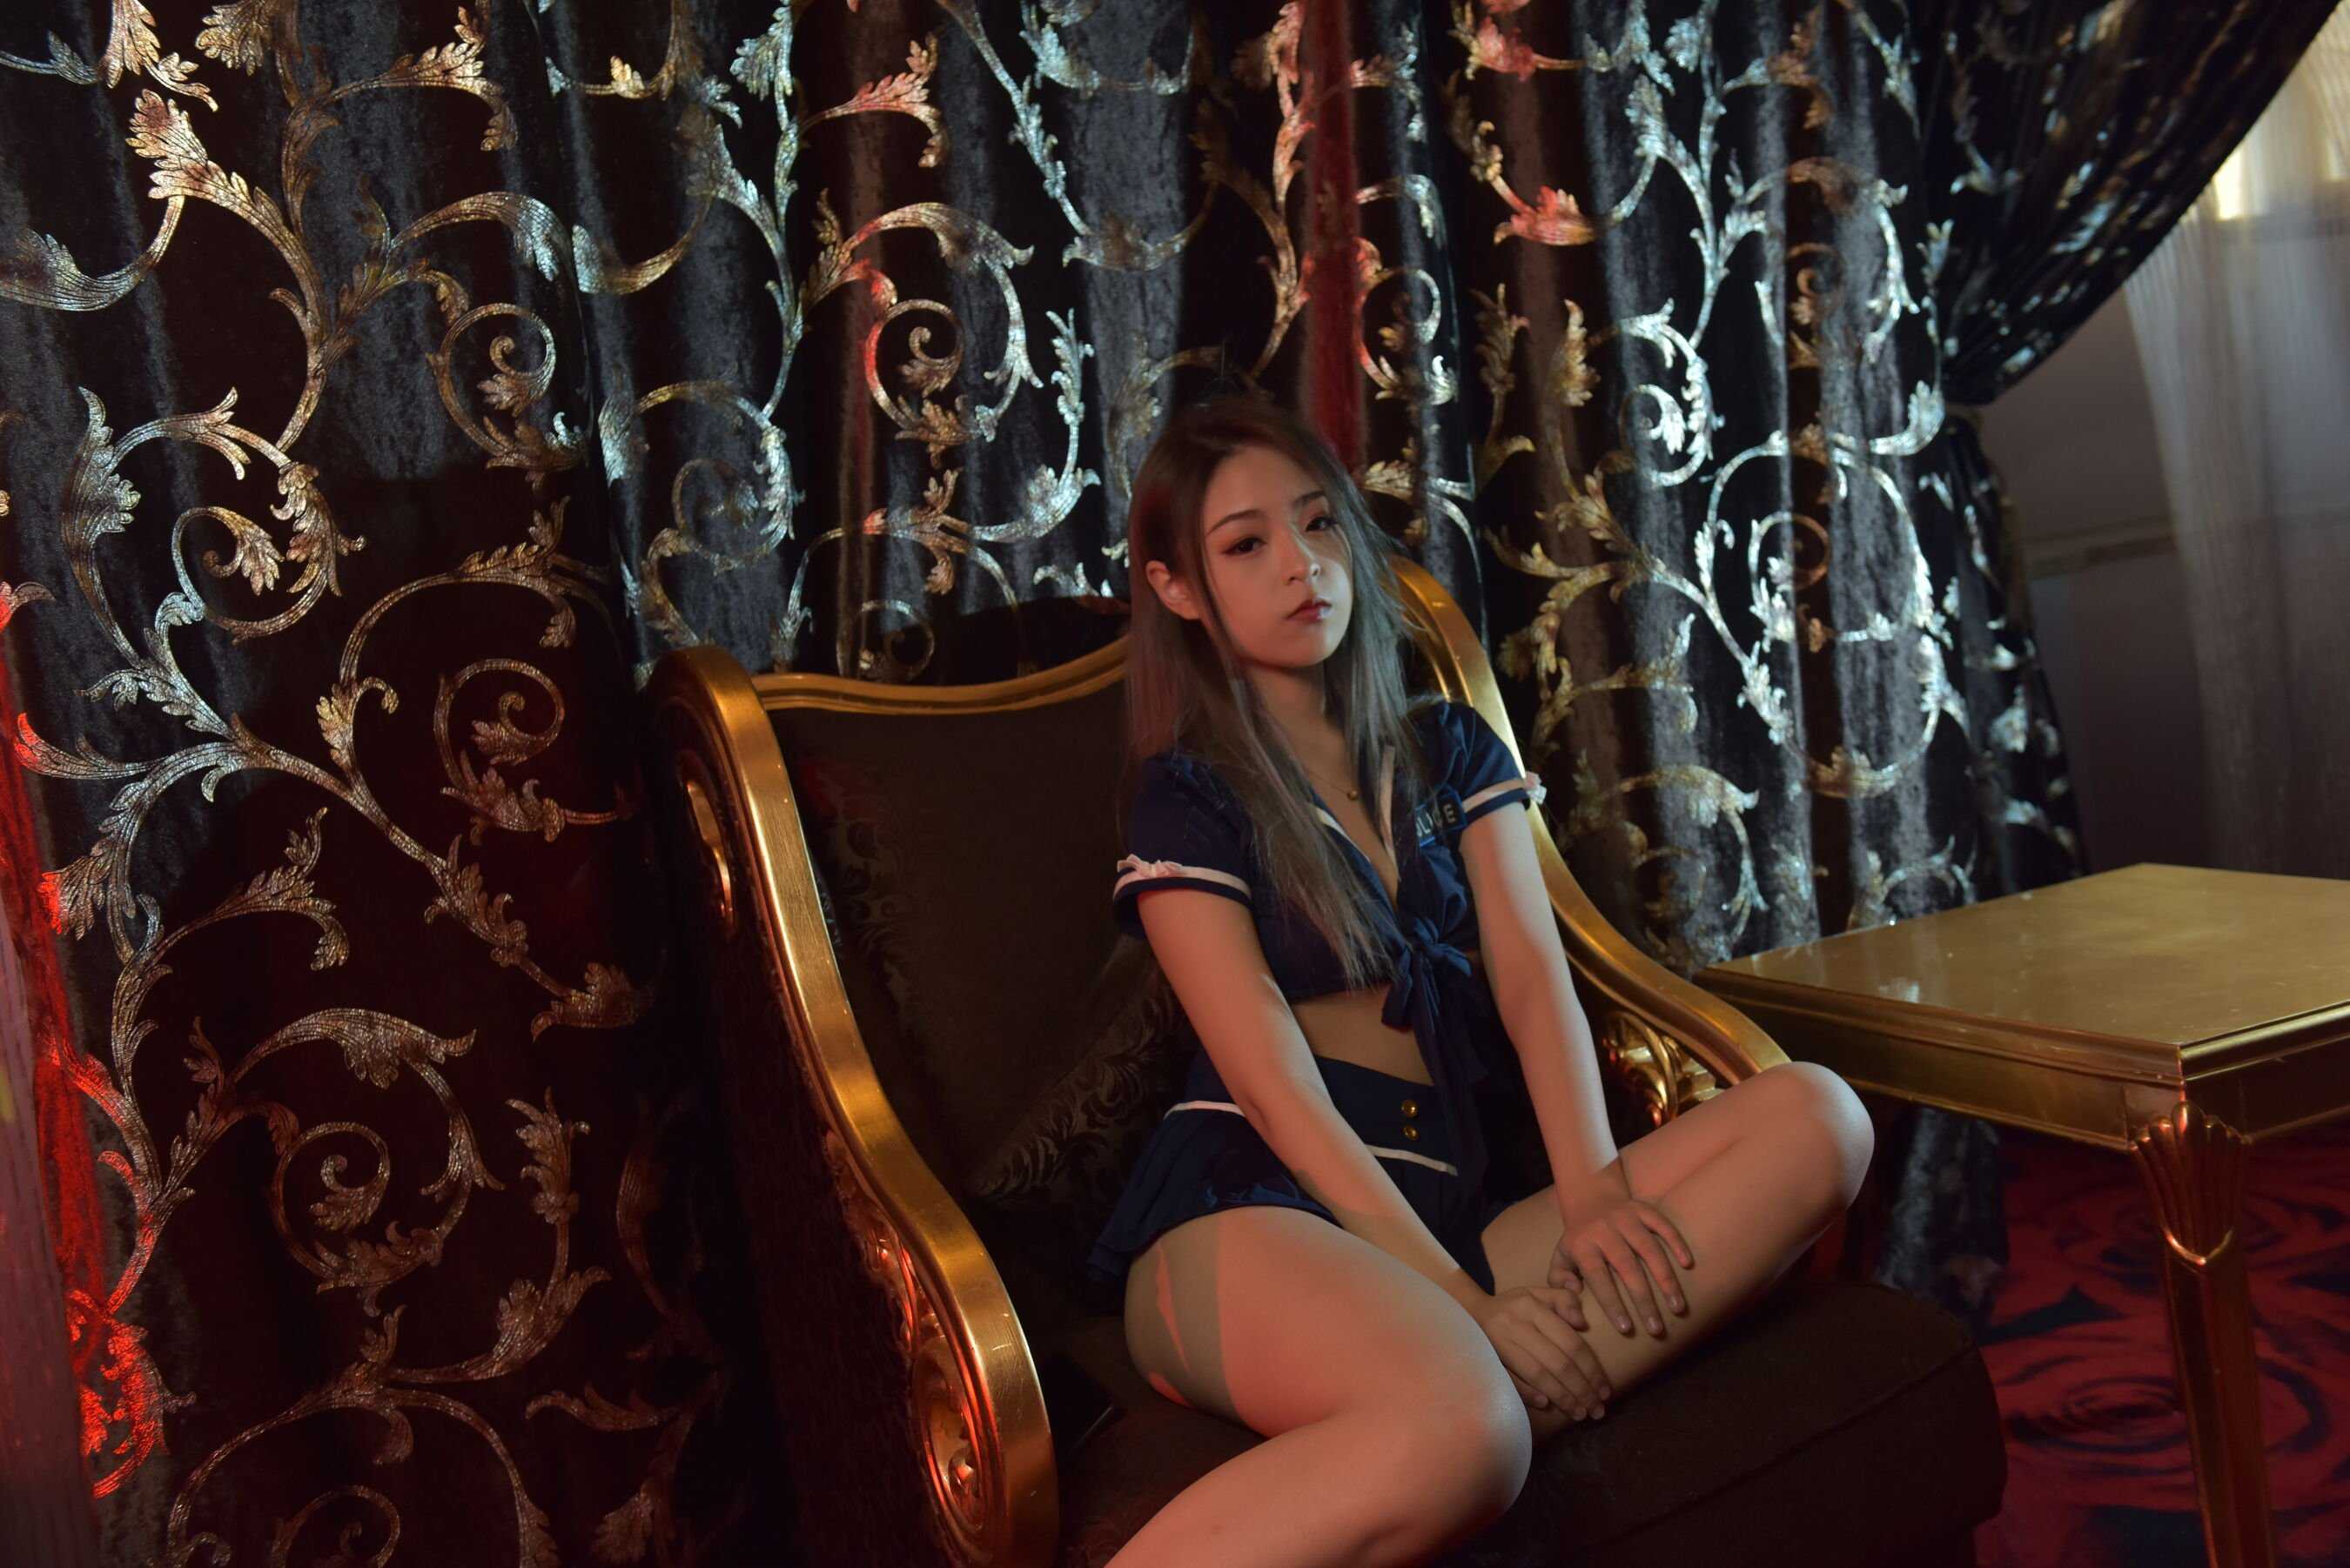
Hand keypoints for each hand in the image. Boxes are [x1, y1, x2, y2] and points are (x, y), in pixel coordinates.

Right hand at [1464, 1285, 1611, 1420]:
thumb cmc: (1513, 1306)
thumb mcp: (1538, 1294)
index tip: (1605, 1390)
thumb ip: (1564, 1301)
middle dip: (1582, 1390)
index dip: (1591, 1369)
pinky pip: (1510, 1380)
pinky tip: (1547, 1405)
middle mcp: (1515, 1324)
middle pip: (1557, 1363)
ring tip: (1580, 1413)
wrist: (1468, 1311)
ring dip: (1562, 1398)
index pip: (1570, 1342)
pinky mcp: (1486, 1358)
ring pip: (1538, 1375)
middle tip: (1597, 1410)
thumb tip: (1582, 1323)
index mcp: (1532, 1307)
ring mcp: (1498, 1343)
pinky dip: (1528, 1393)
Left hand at [1547, 1166, 1694, 1340]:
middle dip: (1643, 1300)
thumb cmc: (1579, 1239)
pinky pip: (1663, 1225)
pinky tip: (1688, 1264)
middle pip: (1627, 1267)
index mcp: (1582, 1244)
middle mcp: (1604, 1230)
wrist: (1590, 1197)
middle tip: (1656, 1328)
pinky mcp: (1643, 1209)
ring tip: (1677, 1308)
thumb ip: (1559, 1281)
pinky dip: (1676, 1242)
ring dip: (1665, 1279)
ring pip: (1649, 1248)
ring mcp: (1625, 1217)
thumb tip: (1575, 1294)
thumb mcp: (1561, 1258)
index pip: (1598, 1277)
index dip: (1612, 1303)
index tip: (1626, 1328)